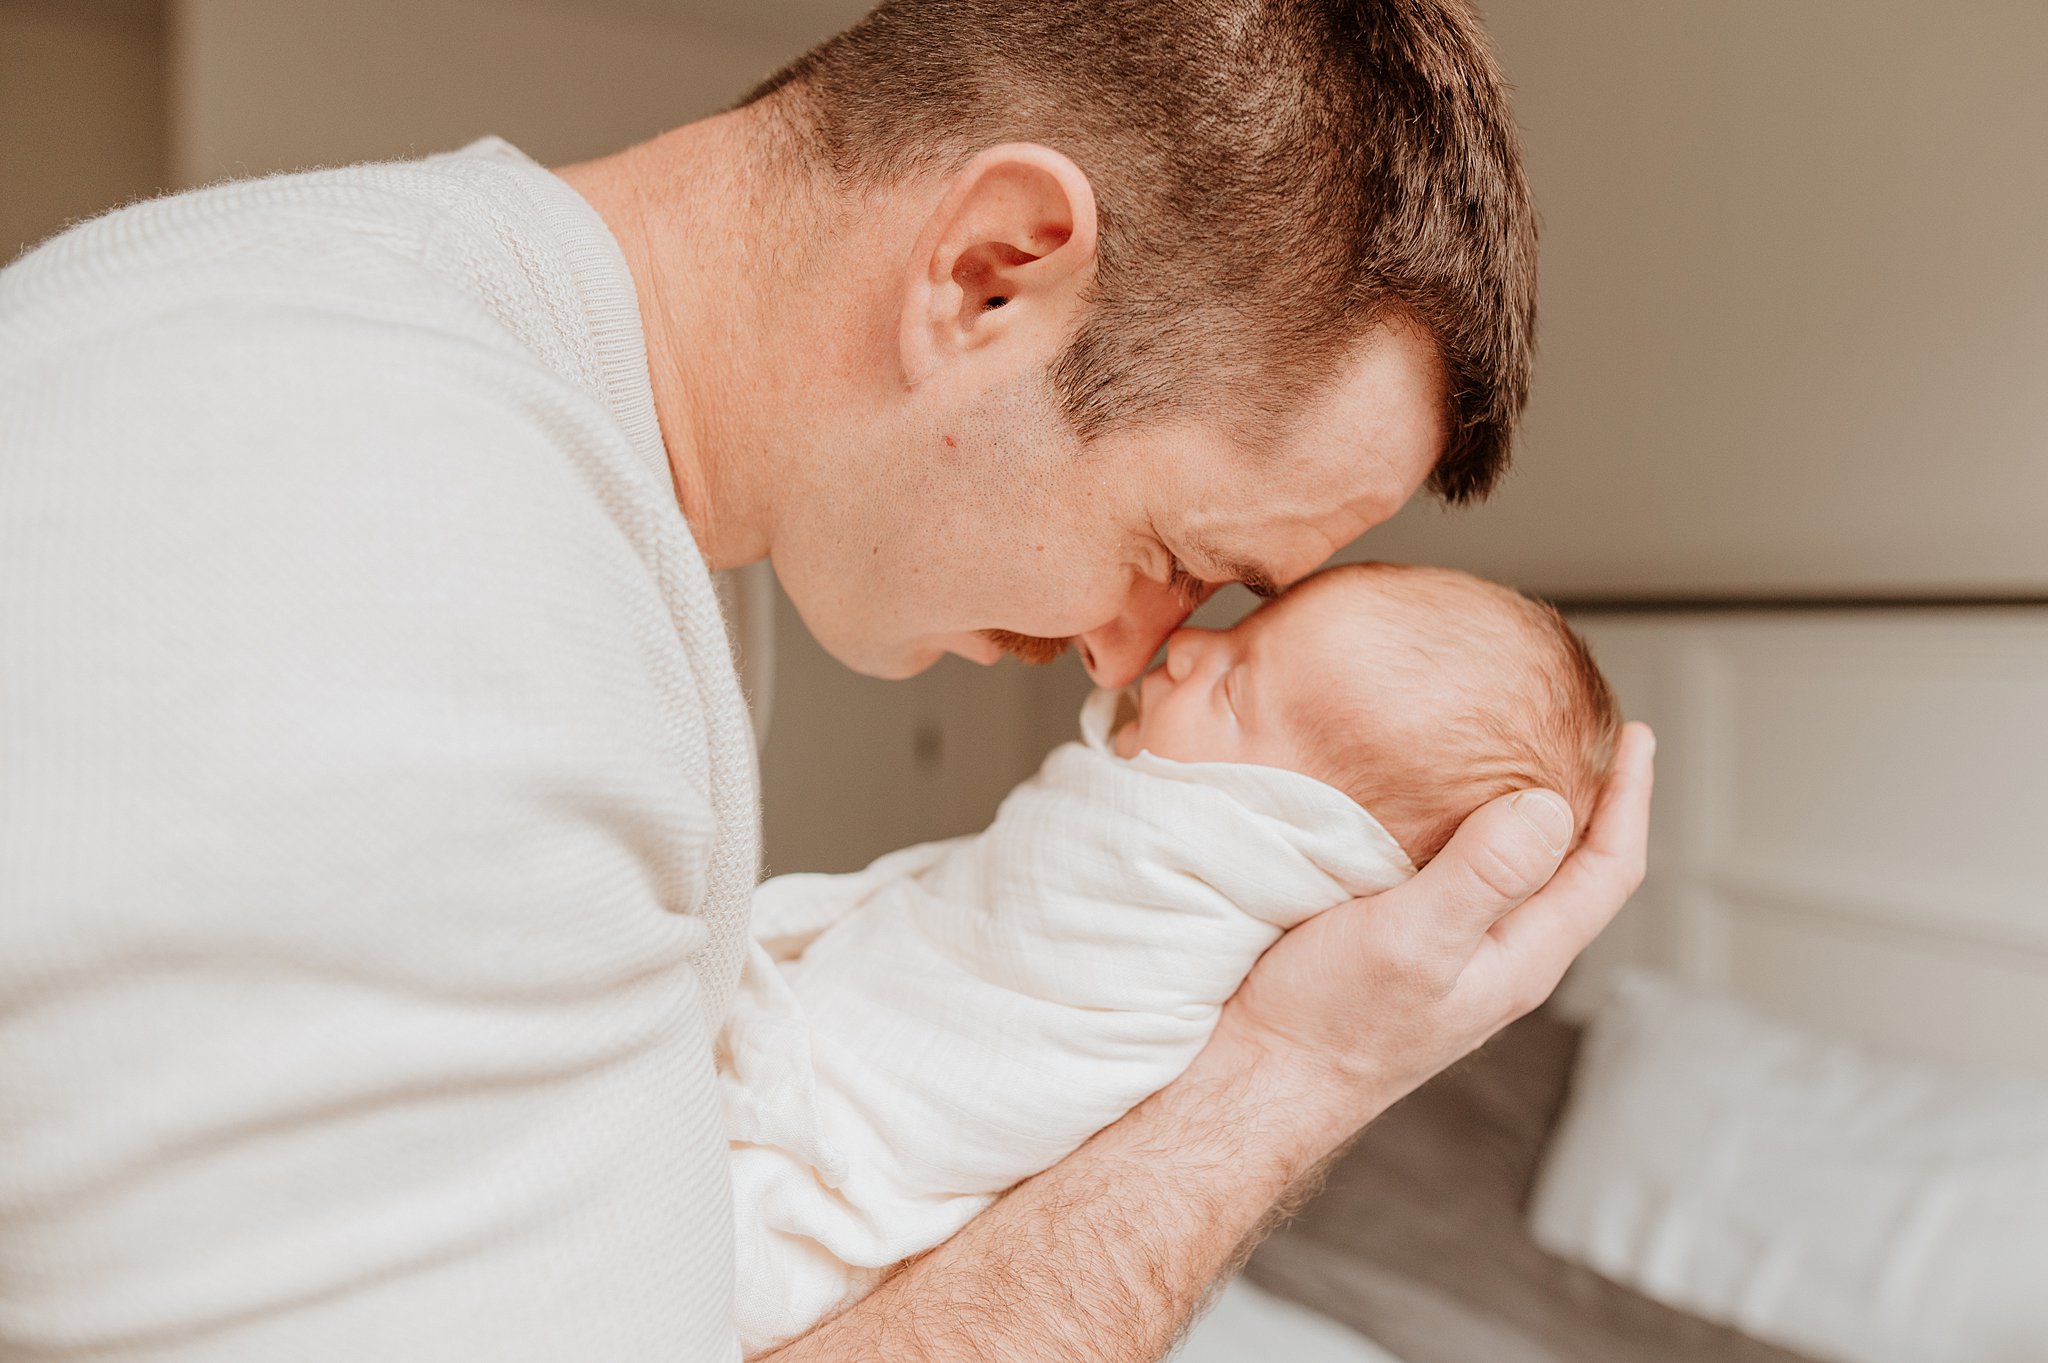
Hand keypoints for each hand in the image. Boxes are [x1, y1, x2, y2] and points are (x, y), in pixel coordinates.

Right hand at [1206, 721, 1655, 1143]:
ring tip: (1514, 753)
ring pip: (1510, 872)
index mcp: (1519, 959)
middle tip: (1585, 731)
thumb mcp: (1412, 941)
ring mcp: (1446, 955)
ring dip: (1523, 812)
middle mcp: (1493, 957)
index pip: (1605, 872)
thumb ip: (1483, 876)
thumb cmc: (1328, 1024)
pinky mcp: (1396, 946)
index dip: (1628, 801)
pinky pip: (1452, 875)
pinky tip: (1428, 800)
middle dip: (1586, 800)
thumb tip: (1550, 806)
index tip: (1635, 736)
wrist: (1253, 1077)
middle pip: (1569, 870)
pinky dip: (1460, 827)